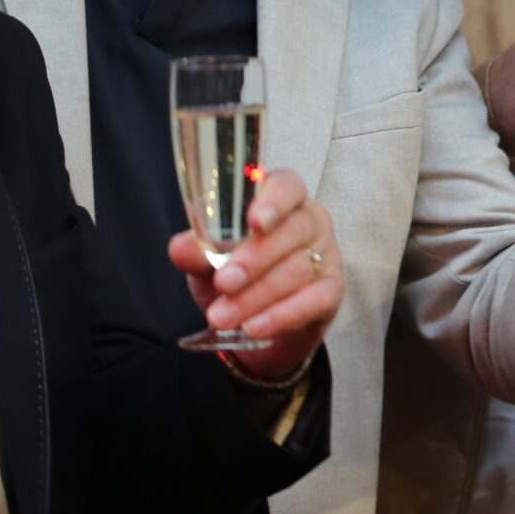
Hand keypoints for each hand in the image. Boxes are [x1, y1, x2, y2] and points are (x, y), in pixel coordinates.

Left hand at [167, 166, 342, 381]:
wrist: (254, 326)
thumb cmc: (235, 279)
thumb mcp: (208, 264)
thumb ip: (197, 253)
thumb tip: (181, 248)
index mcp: (281, 200)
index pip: (286, 186)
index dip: (273, 201)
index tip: (254, 222)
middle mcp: (310, 222)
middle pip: (292, 230)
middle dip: (255, 259)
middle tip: (224, 283)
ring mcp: (327, 255)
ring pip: (298, 269)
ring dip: (257, 295)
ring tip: (222, 316)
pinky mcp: (333, 290)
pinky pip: (314, 300)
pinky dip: (282, 315)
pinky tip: (254, 327)